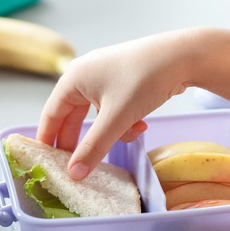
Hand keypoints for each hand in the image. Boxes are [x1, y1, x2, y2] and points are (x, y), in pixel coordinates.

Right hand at [37, 30, 196, 179]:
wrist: (183, 56)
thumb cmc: (144, 79)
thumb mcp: (116, 118)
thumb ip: (93, 147)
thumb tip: (74, 174)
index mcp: (73, 79)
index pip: (50, 115)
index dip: (47, 140)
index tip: (47, 165)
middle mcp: (85, 76)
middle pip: (72, 117)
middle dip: (82, 141)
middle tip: (80, 167)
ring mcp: (104, 78)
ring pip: (98, 116)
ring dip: (112, 131)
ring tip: (130, 133)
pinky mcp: (123, 82)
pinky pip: (114, 109)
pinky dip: (124, 121)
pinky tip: (141, 124)